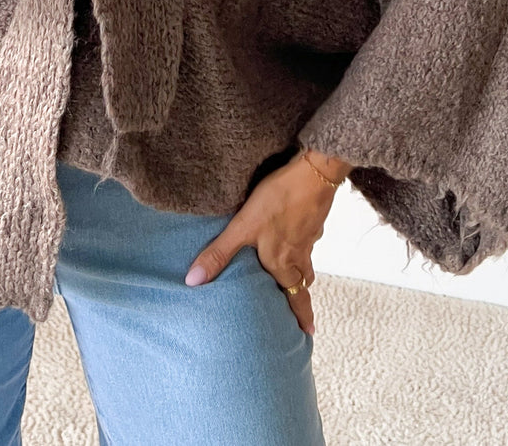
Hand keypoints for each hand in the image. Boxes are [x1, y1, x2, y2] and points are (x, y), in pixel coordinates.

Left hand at [183, 154, 341, 335]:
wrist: (313, 173)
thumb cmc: (278, 200)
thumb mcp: (243, 227)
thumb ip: (219, 253)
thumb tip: (194, 281)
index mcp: (282, 262)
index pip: (294, 296)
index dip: (301, 315)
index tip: (308, 333)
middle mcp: (299, 253)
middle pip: (303, 280)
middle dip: (301, 295)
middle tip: (301, 309)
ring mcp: (309, 235)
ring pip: (307, 261)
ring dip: (303, 271)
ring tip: (297, 275)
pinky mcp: (313, 217)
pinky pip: (310, 239)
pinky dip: (304, 243)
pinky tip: (296, 234)